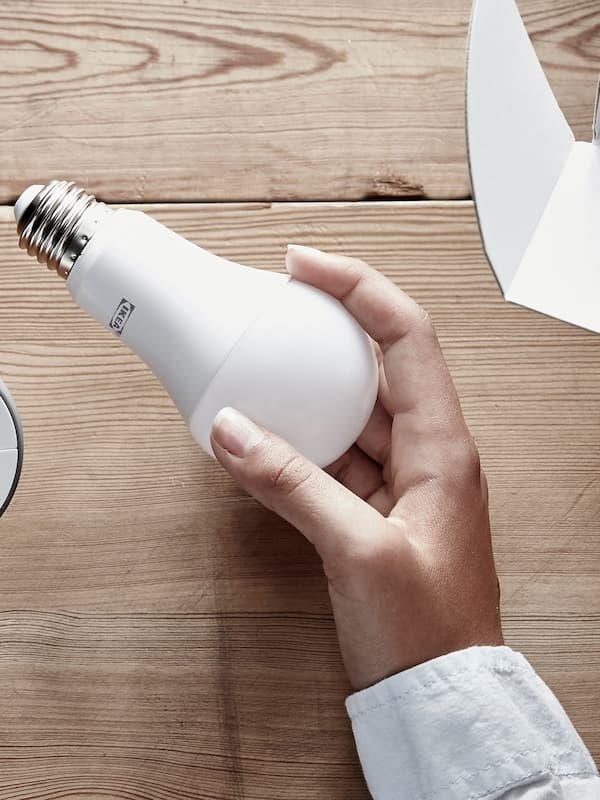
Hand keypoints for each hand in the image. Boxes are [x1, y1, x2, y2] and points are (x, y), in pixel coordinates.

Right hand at [210, 245, 502, 690]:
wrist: (437, 694)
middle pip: (377, 364)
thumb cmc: (428, 632)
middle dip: (327, 331)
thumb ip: (291, 485)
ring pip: (350, 413)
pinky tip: (263, 442)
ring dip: (305, 393)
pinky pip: (333, 457)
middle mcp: (427, 453)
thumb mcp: (357, 551)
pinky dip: (298, 444)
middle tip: (276, 309)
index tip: (308, 268)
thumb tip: (234, 432)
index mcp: (443, 447)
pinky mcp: (377, 508)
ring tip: (259, 372)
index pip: (406, 336)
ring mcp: (401, 481)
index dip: (359, 291)